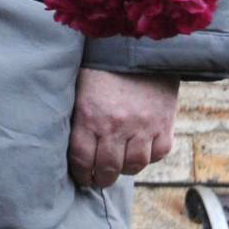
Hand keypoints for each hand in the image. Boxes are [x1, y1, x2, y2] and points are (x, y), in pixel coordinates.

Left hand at [69, 67, 178, 189]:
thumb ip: (75, 113)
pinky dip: (149, 158)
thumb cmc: (100, 65)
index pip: (81, 157)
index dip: (80, 173)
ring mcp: (142, 127)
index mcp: (88, 116)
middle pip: (107, 167)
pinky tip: (140, 154)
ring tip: (117, 170)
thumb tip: (65, 140)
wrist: (137, 47)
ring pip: (134, 165)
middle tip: (97, 181)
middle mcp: (115, 126)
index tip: (80, 178)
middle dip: (100, 179)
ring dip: (124, 171)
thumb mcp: (77, 86)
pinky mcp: (164, 124)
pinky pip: (158, 153)